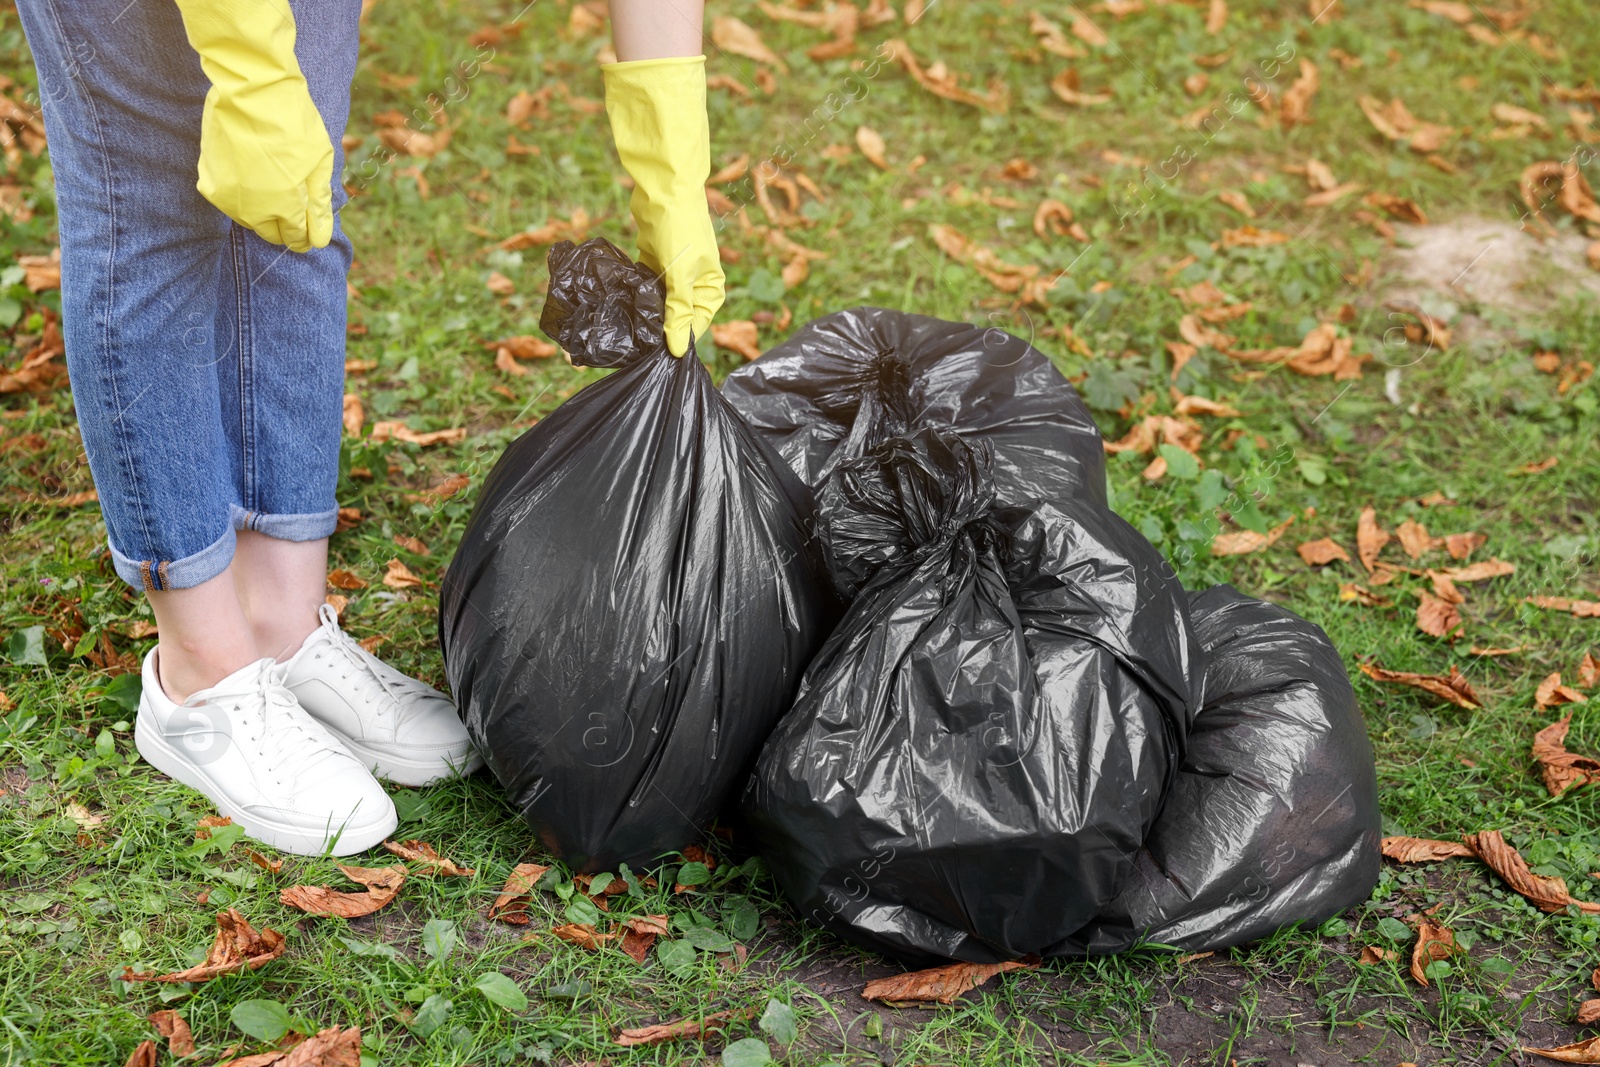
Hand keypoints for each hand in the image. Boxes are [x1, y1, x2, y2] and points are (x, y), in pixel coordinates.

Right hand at [175, 0, 333, 252]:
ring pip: (247, 219)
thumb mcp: (319, 162)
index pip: (295, 237)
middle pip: (269, 233)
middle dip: (284, 228)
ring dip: (262, 213)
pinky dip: (240, 194)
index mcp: (283, 205)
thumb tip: (319, 237)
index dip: (305, 236)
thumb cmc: (293, 122)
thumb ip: (318, 203)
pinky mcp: (208, 177)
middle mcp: (251, 208)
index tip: (310, 232)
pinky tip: (251, 175)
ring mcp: (225, 194)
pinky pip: (227, 198)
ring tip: (274, 189)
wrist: (251, 88)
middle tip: (295, 214)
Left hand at [602, 56, 724, 356]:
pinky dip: (634, 294)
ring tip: (624, 328)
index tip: (654, 354)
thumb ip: (677, 312)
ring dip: (643, 312)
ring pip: (657, 301)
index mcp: (710, 287)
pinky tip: (619, 306)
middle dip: (657, 328)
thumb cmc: (680, 229)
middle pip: (675, 315)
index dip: (676, 339)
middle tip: (633, 344)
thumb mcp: (681, 275)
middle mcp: (694, 282)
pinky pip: (643, 286)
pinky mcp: (653, 261)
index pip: (694, 325)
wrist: (664, 188)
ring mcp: (673, 272)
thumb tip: (676, 350)